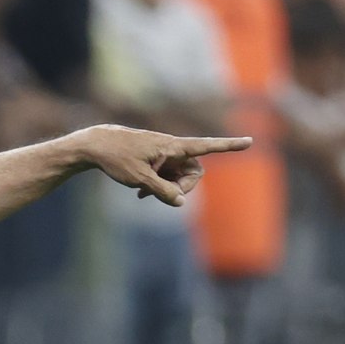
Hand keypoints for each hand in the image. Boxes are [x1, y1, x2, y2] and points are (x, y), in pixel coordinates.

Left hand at [80, 124, 251, 206]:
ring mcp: (164, 155)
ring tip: (143, 192)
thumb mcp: (139, 178)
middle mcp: (172, 149)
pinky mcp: (155, 160)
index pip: (207, 146)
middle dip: (183, 187)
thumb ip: (162, 191)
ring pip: (179, 176)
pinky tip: (140, 194)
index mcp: (172, 147)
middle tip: (160, 195)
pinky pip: (167, 176)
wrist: (95, 146)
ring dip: (168, 189)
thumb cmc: (116, 158)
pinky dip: (158, 186)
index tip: (250, 140)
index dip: (229, 146)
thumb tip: (181, 203)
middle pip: (194, 171)